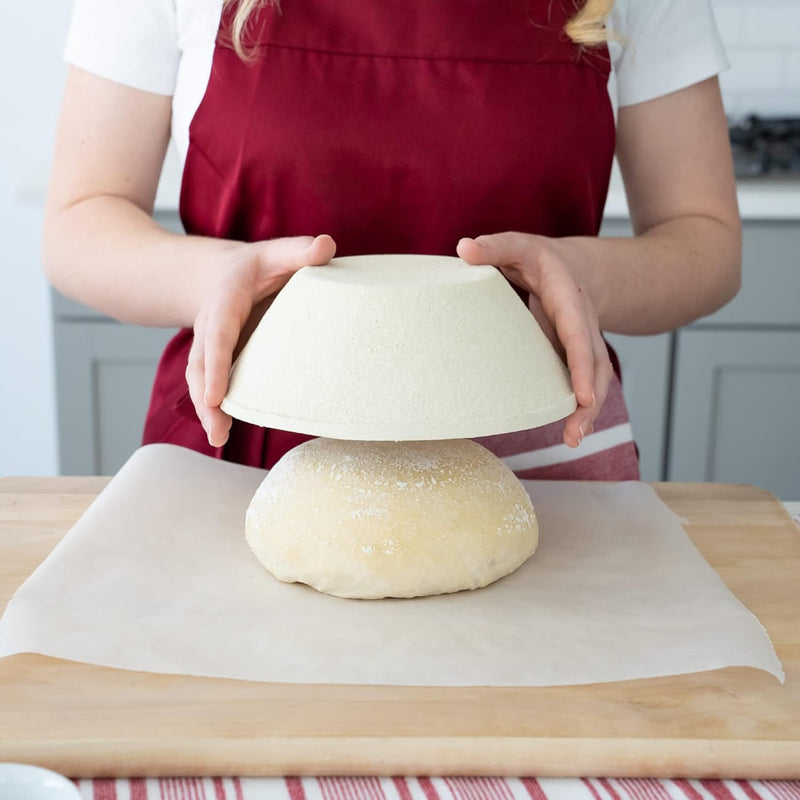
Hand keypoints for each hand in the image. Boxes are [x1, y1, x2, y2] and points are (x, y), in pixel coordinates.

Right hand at [187, 234, 336, 446]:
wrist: (225, 274)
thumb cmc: (259, 266)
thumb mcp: (277, 254)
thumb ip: (299, 251)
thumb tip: (327, 245)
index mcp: (225, 301)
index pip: (219, 335)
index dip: (217, 365)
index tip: (215, 395)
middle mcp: (210, 326)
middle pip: (201, 365)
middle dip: (206, 397)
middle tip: (216, 429)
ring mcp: (209, 346)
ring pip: (200, 379)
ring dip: (207, 410)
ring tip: (218, 438)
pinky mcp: (217, 361)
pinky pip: (209, 385)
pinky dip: (213, 409)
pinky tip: (222, 432)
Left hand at [457, 232, 610, 447]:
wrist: (572, 267)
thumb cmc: (538, 259)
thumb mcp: (518, 246)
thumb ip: (494, 247)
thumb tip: (463, 248)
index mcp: (569, 298)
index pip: (578, 334)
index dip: (581, 365)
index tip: (584, 396)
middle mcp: (583, 323)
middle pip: (595, 365)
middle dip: (590, 399)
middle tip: (576, 432)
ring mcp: (582, 343)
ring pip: (595, 379)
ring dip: (587, 411)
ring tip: (573, 440)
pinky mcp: (573, 357)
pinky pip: (582, 383)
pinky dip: (578, 408)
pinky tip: (570, 431)